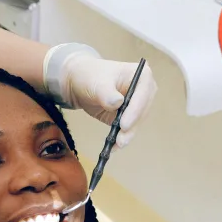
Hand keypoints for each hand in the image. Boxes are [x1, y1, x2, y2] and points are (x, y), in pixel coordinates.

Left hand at [43, 43, 157, 148]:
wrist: (78, 83)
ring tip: (116, 145)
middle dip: (131, 126)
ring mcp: (137, 104)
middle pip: (142, 111)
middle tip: (121, 139)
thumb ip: (107, 93)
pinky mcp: (128, 116)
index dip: (135, 110)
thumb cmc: (89, 76)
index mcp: (141, 75)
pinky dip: (121, 137)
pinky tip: (113, 146)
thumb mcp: (97, 83)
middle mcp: (143, 90)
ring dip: (127, 135)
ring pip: (136, 123)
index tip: (124, 124)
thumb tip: (117, 103)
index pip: (143, 94)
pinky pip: (128, 129)